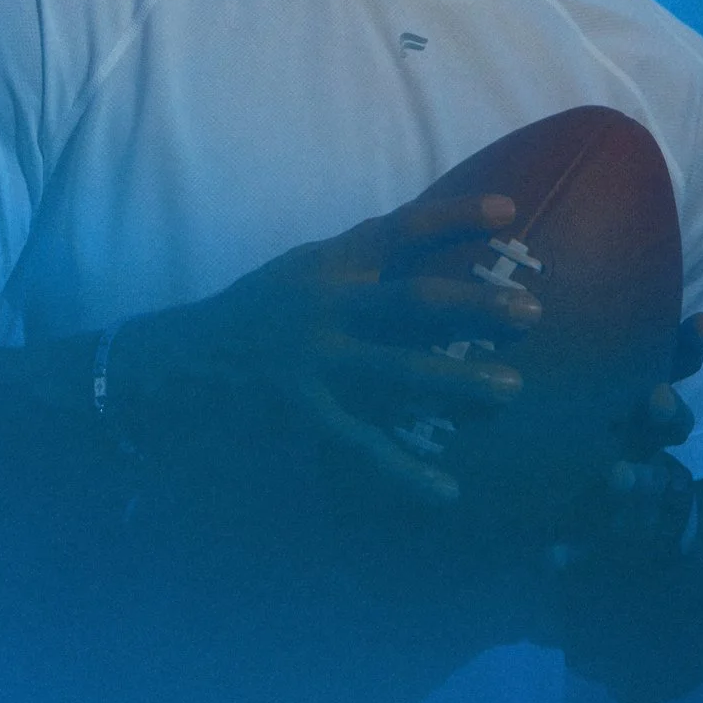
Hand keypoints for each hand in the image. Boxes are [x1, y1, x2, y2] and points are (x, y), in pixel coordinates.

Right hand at [108, 192, 544, 505]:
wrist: (171, 370)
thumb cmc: (249, 318)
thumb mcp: (298, 272)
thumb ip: (356, 260)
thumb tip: (423, 244)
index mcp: (327, 266)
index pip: (399, 229)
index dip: (455, 217)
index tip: (511, 211)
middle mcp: (325, 308)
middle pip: (414, 301)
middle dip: (477, 306)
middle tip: (531, 314)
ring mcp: (315, 365)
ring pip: (401, 374)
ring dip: (460, 383)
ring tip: (510, 392)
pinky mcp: (303, 418)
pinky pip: (366, 448)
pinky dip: (407, 473)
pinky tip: (447, 491)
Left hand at [561, 312, 702, 563]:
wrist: (599, 528)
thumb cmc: (579, 439)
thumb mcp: (572, 396)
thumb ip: (564, 355)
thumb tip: (539, 301)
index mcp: (644, 407)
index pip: (676, 370)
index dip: (689, 348)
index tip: (700, 322)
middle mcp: (650, 445)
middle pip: (672, 427)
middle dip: (668, 414)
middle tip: (656, 399)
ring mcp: (644, 494)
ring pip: (652, 485)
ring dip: (638, 480)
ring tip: (616, 475)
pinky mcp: (619, 538)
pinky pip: (603, 546)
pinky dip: (580, 552)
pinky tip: (554, 556)